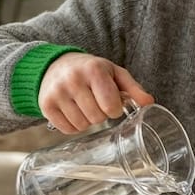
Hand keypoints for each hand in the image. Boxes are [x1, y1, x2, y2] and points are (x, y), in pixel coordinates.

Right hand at [38, 53, 153, 132]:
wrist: (56, 65)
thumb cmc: (91, 71)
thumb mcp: (114, 73)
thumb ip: (133, 89)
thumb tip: (149, 104)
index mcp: (94, 69)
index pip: (110, 105)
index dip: (114, 109)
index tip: (110, 102)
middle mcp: (73, 79)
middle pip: (96, 118)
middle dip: (101, 115)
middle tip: (96, 104)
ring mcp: (57, 92)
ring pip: (81, 126)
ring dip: (87, 121)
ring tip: (84, 107)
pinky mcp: (45, 105)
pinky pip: (67, 130)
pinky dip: (73, 126)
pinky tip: (73, 112)